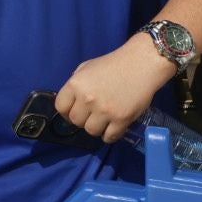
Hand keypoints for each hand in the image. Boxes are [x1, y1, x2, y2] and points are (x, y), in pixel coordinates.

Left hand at [55, 34, 174, 141]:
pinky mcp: (121, 119)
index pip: (60, 107)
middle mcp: (87, 99)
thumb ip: (76, 84)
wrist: (141, 64)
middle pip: (75, 121)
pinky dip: (110, 135)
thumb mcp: (87, 68)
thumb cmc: (113, 64)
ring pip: (91, 131)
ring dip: (96, 128)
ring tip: (104, 120)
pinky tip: (113, 127)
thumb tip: (70, 101)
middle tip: (92, 114)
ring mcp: (104, 110)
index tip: (74, 112)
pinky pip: (109, 137)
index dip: (66, 111)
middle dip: (82, 119)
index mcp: (75, 84)